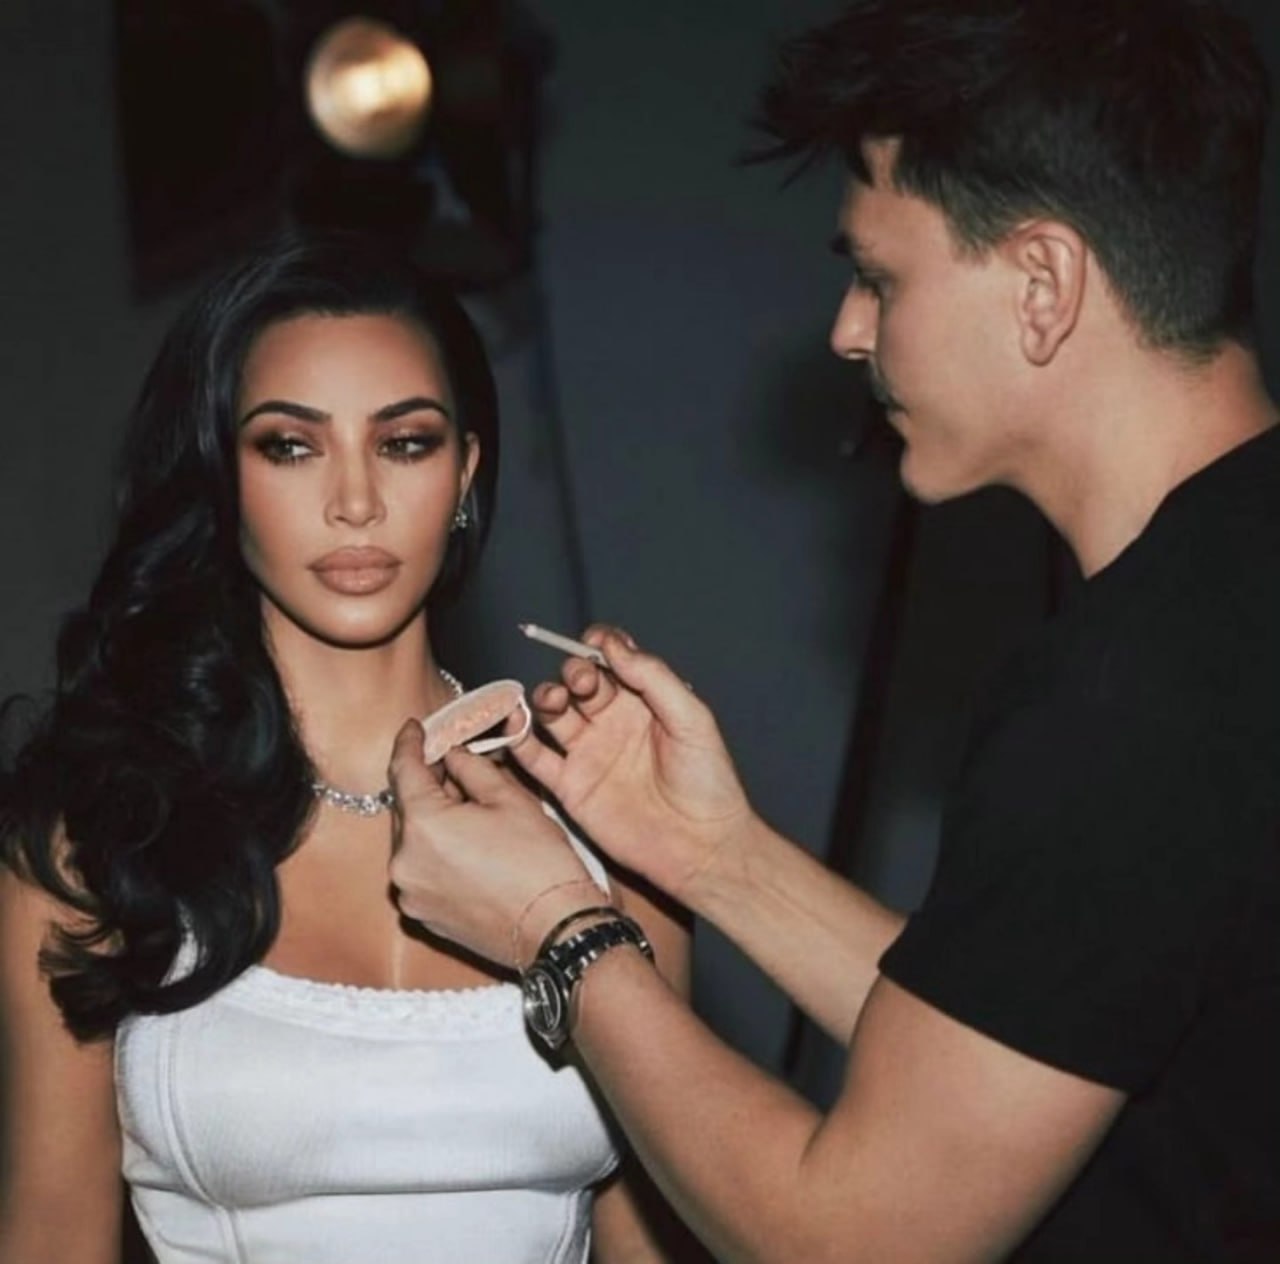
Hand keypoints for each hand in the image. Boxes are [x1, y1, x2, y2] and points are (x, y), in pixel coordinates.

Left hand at [387, 721, 601, 967]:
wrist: (555, 929)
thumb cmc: (539, 862)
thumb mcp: (510, 799)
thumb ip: (471, 767)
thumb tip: (452, 753)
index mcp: (423, 825)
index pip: (403, 771)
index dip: (408, 743)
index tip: (414, 728)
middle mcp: (404, 861)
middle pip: (405, 807)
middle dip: (426, 783)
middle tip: (450, 763)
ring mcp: (410, 893)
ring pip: (412, 840)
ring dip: (431, 819)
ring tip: (465, 807)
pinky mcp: (422, 915)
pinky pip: (420, 870)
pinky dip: (435, 851)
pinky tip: (465, 845)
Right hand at [508, 626, 756, 905]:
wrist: (702, 847)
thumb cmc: (708, 782)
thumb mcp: (692, 719)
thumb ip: (653, 677)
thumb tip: (612, 644)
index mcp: (643, 701)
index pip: (611, 660)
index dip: (598, 646)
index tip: (593, 642)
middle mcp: (611, 722)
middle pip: (576, 681)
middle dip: (574, 671)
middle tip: (583, 681)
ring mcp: (588, 753)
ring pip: (552, 713)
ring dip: (546, 696)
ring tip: (554, 700)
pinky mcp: (570, 787)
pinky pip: (534, 757)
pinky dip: (518, 737)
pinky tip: (517, 721)